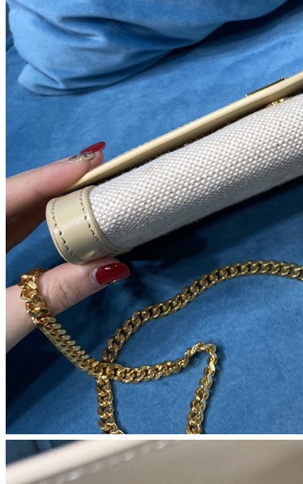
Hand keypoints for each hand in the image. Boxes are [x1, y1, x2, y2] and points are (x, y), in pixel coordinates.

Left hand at [6, 154, 129, 356]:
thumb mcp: (9, 322)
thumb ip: (57, 292)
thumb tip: (110, 267)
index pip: (8, 196)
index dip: (49, 175)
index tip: (90, 160)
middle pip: (7, 200)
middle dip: (50, 183)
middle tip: (96, 170)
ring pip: (3, 215)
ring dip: (39, 202)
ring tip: (81, 189)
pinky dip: (23, 223)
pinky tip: (47, 220)